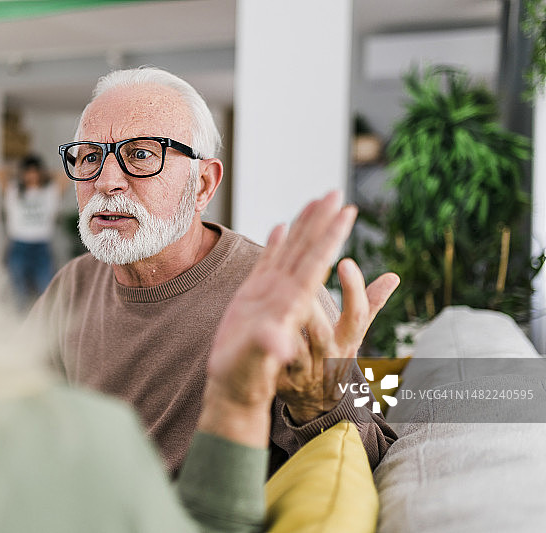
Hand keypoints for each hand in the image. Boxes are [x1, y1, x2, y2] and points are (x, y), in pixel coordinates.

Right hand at [197, 191, 358, 446]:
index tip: (347, 214)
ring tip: (316, 200)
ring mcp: (271, 294)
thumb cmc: (245, 380)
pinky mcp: (254, 297)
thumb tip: (283, 345)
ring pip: (291, 252)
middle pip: (310, 251)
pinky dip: (275, 244)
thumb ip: (269, 349)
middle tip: (338, 193)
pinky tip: (282, 226)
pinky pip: (268, 263)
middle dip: (323, 223)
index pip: (316, 264)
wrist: (235, 389)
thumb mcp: (258, 365)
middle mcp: (285, 295)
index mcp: (291, 305)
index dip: (331, 238)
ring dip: (304, 226)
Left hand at [278, 259, 399, 423]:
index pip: (356, 316)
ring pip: (297, 351)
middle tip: (301, 283)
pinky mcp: (283, 382)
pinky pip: (275, 365)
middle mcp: (328, 357)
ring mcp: (305, 371)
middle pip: (321, 332)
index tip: (345, 261)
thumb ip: (369, 305)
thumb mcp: (352, 335)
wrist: (316, 403)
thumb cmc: (334, 357)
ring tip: (278, 305)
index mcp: (346, 342)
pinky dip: (268, 349)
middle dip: (312, 309)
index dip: (353, 290)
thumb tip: (393, 276)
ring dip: (287, 330)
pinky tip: (259, 330)